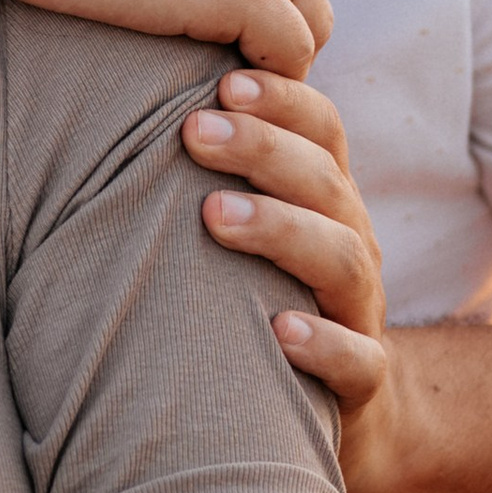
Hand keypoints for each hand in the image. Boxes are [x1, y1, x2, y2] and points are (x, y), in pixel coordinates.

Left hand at [186, 71, 402, 492]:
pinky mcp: (364, 383)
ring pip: (344, 258)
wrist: (347, 409)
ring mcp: (360, 312)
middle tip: (196, 132)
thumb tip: (128, 85)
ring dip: (280, 230)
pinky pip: (360, 360)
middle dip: (263, 149)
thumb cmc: (262, 296)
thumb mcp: (250, 227)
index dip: (282, 100)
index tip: (222, 83)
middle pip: (325, 181)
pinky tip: (281, 330)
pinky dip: (323, 342)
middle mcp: (349, 243)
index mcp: (324, 199)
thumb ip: (211, 169)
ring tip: (216, 215)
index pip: (321, 130)